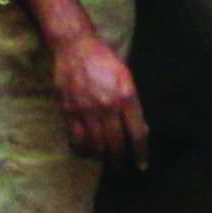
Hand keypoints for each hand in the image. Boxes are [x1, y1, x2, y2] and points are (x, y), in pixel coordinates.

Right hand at [46, 24, 150, 164]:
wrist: (76, 45)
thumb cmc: (104, 60)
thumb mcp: (126, 78)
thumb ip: (132, 103)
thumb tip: (138, 128)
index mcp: (126, 97)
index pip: (137, 134)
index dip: (141, 153)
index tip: (142, 165)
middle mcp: (107, 106)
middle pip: (116, 144)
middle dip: (120, 159)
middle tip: (121, 166)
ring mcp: (87, 109)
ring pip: (96, 145)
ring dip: (102, 157)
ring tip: (105, 160)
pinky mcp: (69, 110)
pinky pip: (76, 138)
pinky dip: (82, 149)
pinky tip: (85, 152)